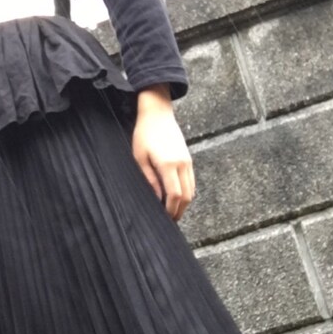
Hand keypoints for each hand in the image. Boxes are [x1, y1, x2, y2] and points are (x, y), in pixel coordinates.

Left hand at [132, 92, 194, 221]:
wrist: (157, 113)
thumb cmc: (144, 134)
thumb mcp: (140, 158)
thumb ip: (149, 179)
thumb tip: (156, 198)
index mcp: (168, 164)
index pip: (174, 194)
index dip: (171, 209)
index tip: (165, 218)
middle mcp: (182, 164)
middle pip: (187, 195)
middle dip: (180, 210)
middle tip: (171, 219)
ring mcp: (187, 161)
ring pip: (191, 189)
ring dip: (184, 202)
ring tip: (173, 210)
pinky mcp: (189, 158)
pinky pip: (191, 180)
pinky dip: (187, 192)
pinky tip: (177, 196)